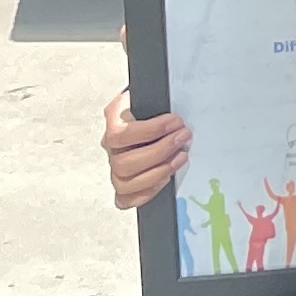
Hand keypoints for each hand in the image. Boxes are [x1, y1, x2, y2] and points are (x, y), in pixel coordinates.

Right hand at [101, 93, 187, 209]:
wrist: (147, 111)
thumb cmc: (152, 105)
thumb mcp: (154, 96)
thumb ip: (158, 99)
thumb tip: (179, 96)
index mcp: (114, 124)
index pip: (121, 135)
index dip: (150, 130)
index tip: (175, 121)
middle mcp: (111, 149)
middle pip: (124, 163)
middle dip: (160, 151)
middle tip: (183, 137)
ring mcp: (115, 169)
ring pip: (125, 183)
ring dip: (158, 171)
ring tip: (181, 156)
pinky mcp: (123, 186)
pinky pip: (126, 199)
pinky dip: (147, 192)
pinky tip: (166, 178)